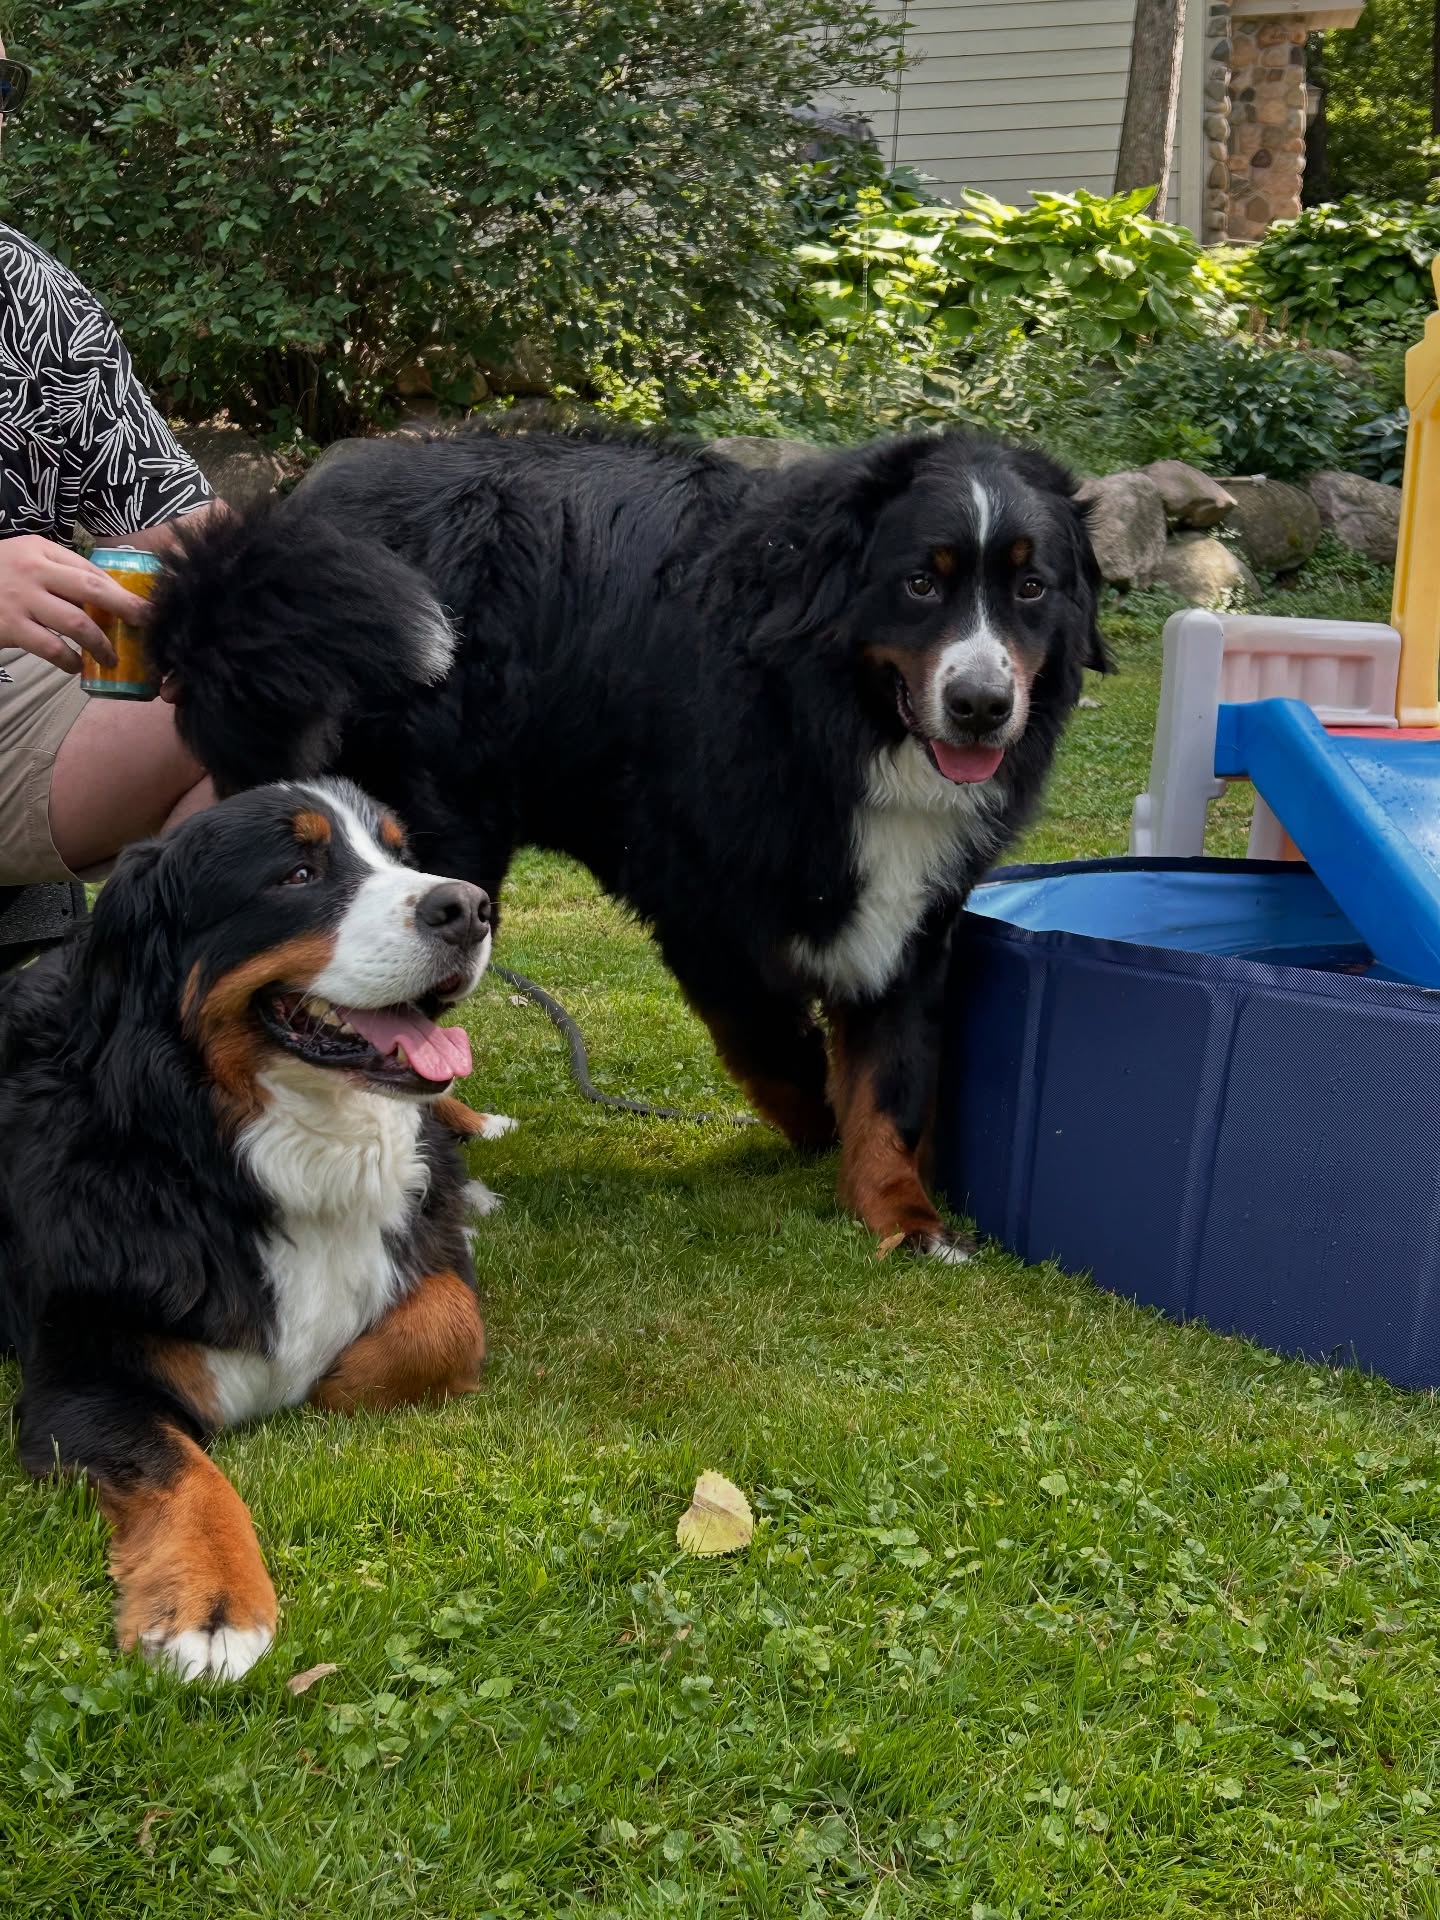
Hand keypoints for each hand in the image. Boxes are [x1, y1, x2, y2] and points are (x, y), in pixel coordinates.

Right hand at [0, 535, 151, 672]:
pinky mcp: (10, 627)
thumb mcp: (24, 558)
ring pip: (76, 622)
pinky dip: (68, 660)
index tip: (145, 607)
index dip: (121, 591)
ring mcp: (21, 600)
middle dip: (125, 608)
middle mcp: (33, 570)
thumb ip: (58, 571)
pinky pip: (50, 647)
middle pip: (91, 589)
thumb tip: (104, 595)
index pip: (90, 570)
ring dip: (100, 643)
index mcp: (40, 550)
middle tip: (146, 625)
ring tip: (111, 657)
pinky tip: (75, 666)